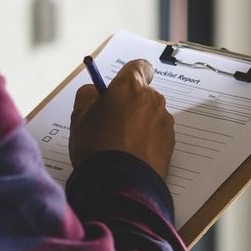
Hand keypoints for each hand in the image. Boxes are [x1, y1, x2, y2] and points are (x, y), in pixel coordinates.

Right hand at [69, 59, 174, 177]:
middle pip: (144, 94)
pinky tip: (132, 155)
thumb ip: (87, 95)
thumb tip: (94, 91)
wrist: (120, 184)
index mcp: (129, 87)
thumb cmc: (97, 148)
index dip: (129, 75)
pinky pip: (158, 135)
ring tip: (121, 145)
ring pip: (151, 115)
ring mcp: (164, 121)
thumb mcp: (79, 117)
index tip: (121, 87)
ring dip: (140, 123)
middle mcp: (152, 99)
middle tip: (113, 122)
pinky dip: (148, 141)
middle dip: (131, 104)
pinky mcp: (171, 143)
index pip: (139, 66)